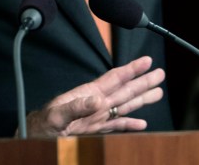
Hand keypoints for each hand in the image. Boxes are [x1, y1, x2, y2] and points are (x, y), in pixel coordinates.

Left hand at [25, 55, 164, 136]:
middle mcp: (96, 102)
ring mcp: (97, 115)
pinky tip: (142, 124)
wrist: (37, 136)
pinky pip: (116, 125)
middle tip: (161, 73)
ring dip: (141, 99)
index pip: (114, 78)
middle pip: (124, 90)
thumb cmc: (43, 123)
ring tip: (158, 92)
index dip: (131, 69)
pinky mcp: (95, 129)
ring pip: (124, 105)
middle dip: (143, 81)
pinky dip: (130, 124)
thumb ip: (77, 106)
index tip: (147, 60)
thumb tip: (98, 100)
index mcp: (88, 94)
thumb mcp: (58, 113)